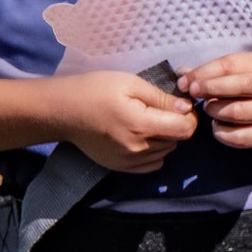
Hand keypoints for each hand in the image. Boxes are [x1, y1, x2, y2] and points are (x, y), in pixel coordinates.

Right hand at [49, 70, 195, 172]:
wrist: (63, 111)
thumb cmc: (95, 90)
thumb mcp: (130, 83)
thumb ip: (161, 98)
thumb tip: (187, 108)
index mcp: (141, 125)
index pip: (185, 129)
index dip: (188, 116)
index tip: (178, 105)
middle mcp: (138, 149)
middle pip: (177, 141)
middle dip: (174, 125)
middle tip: (158, 109)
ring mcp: (130, 162)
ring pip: (166, 152)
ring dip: (164, 138)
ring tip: (145, 121)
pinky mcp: (122, 168)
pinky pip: (153, 164)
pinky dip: (154, 152)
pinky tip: (140, 137)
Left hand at [180, 51, 251, 150]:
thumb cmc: (246, 86)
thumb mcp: (233, 71)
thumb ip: (208, 72)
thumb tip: (181, 75)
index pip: (229, 65)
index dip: (203, 73)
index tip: (184, 82)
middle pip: (240, 86)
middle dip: (210, 89)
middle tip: (193, 93)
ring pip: (238, 112)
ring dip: (216, 111)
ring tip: (210, 109)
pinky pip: (241, 137)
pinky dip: (223, 133)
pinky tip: (217, 127)